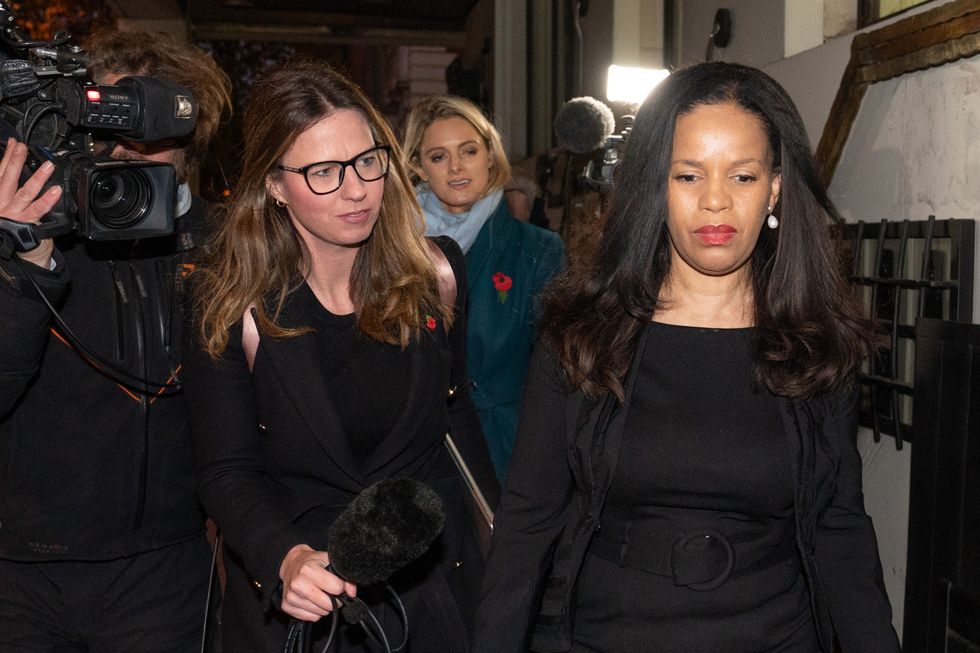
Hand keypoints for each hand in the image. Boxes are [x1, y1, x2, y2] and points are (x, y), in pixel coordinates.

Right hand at [0, 138, 62, 267]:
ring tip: (48, 166)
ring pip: (24, 193)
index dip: (6, 157)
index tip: (14, 143)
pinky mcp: (26, 224)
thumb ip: (10, 188)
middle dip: (14, 160)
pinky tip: (55, 190)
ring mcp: (14, 215)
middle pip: (7, 179)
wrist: (19, 253)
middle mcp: (2, 204)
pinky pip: (38, 210)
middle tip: (22, 146)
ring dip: (37, 178)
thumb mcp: (7, 204)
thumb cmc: (14, 227)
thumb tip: (15, 165)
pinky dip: (47, 199)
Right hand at [278, 544, 357, 621]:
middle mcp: (297, 583)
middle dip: (334, 599)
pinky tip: (312, 600)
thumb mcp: (330, 561)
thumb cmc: (313, 562)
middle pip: (328, 604)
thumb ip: (345, 576)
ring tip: (320, 593)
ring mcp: (291, 596)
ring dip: (324, 606)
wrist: (293, 564)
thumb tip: (351, 593)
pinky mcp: (287, 606)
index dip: (341, 586)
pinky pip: (311, 618)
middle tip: (331, 591)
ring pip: (320, 613)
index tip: (337, 582)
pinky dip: (315, 611)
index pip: (336, 588)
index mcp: (308, 569)